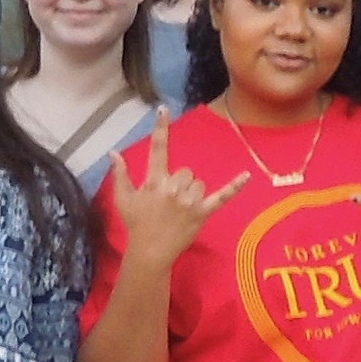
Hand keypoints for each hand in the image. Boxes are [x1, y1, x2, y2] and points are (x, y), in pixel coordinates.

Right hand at [111, 111, 252, 273]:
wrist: (150, 252)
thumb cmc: (136, 224)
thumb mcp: (123, 199)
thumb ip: (120, 174)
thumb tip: (113, 153)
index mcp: (154, 182)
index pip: (158, 149)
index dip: (161, 128)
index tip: (164, 109)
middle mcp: (173, 188)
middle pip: (185, 171)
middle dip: (179, 183)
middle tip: (169, 202)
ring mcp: (189, 201)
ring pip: (198, 183)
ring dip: (191, 192)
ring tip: (180, 210)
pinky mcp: (202, 213)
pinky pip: (222, 196)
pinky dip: (234, 187)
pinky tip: (247, 176)